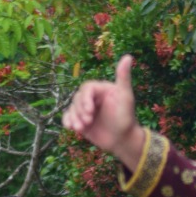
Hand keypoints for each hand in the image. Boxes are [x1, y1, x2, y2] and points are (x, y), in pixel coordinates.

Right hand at [63, 55, 146, 169]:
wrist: (122, 140)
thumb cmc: (126, 118)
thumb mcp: (125, 96)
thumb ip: (123, 77)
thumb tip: (128, 56)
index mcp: (101, 89)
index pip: (87, 88)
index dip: (85, 99)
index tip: (90, 111)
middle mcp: (92, 98)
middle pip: (77, 98)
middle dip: (80, 110)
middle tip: (88, 122)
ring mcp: (86, 109)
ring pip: (72, 108)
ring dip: (73, 117)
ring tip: (80, 128)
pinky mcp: (81, 120)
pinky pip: (68, 116)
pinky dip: (67, 121)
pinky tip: (70, 127)